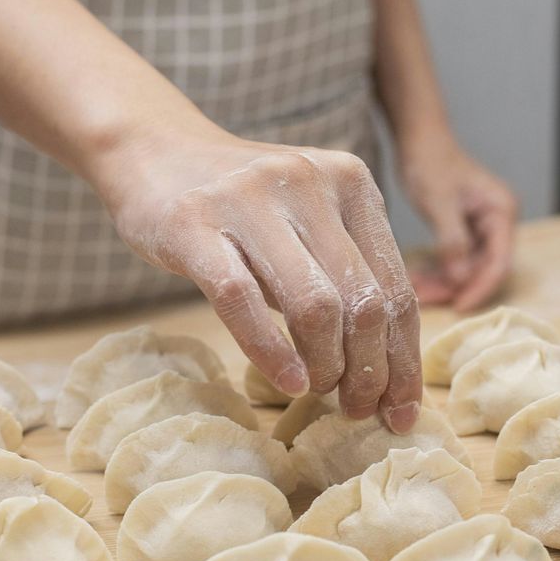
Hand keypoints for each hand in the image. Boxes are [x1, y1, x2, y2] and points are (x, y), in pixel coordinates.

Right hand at [100, 132, 421, 432]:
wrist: (155, 150)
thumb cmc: (244, 207)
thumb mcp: (310, 221)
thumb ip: (347, 274)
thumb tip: (388, 371)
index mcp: (352, 183)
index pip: (397, 288)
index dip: (405, 359)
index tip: (402, 410)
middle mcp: (310, 183)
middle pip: (364, 302)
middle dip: (371, 372)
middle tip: (358, 409)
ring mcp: (250, 201)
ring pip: (314, 305)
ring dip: (327, 366)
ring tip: (320, 393)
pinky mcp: (194, 224)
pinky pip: (241, 300)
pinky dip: (270, 351)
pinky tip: (288, 382)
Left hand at [398, 131, 516, 309]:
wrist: (417, 139)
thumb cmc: (431, 163)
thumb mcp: (440, 204)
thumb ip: (452, 242)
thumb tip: (459, 280)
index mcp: (501, 212)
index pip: (499, 261)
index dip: (480, 287)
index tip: (458, 307)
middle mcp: (497, 222)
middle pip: (483, 267)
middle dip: (457, 287)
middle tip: (427, 301)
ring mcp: (481, 226)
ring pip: (466, 266)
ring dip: (443, 282)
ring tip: (415, 291)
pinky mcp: (463, 229)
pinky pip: (455, 258)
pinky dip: (438, 270)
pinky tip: (417, 279)